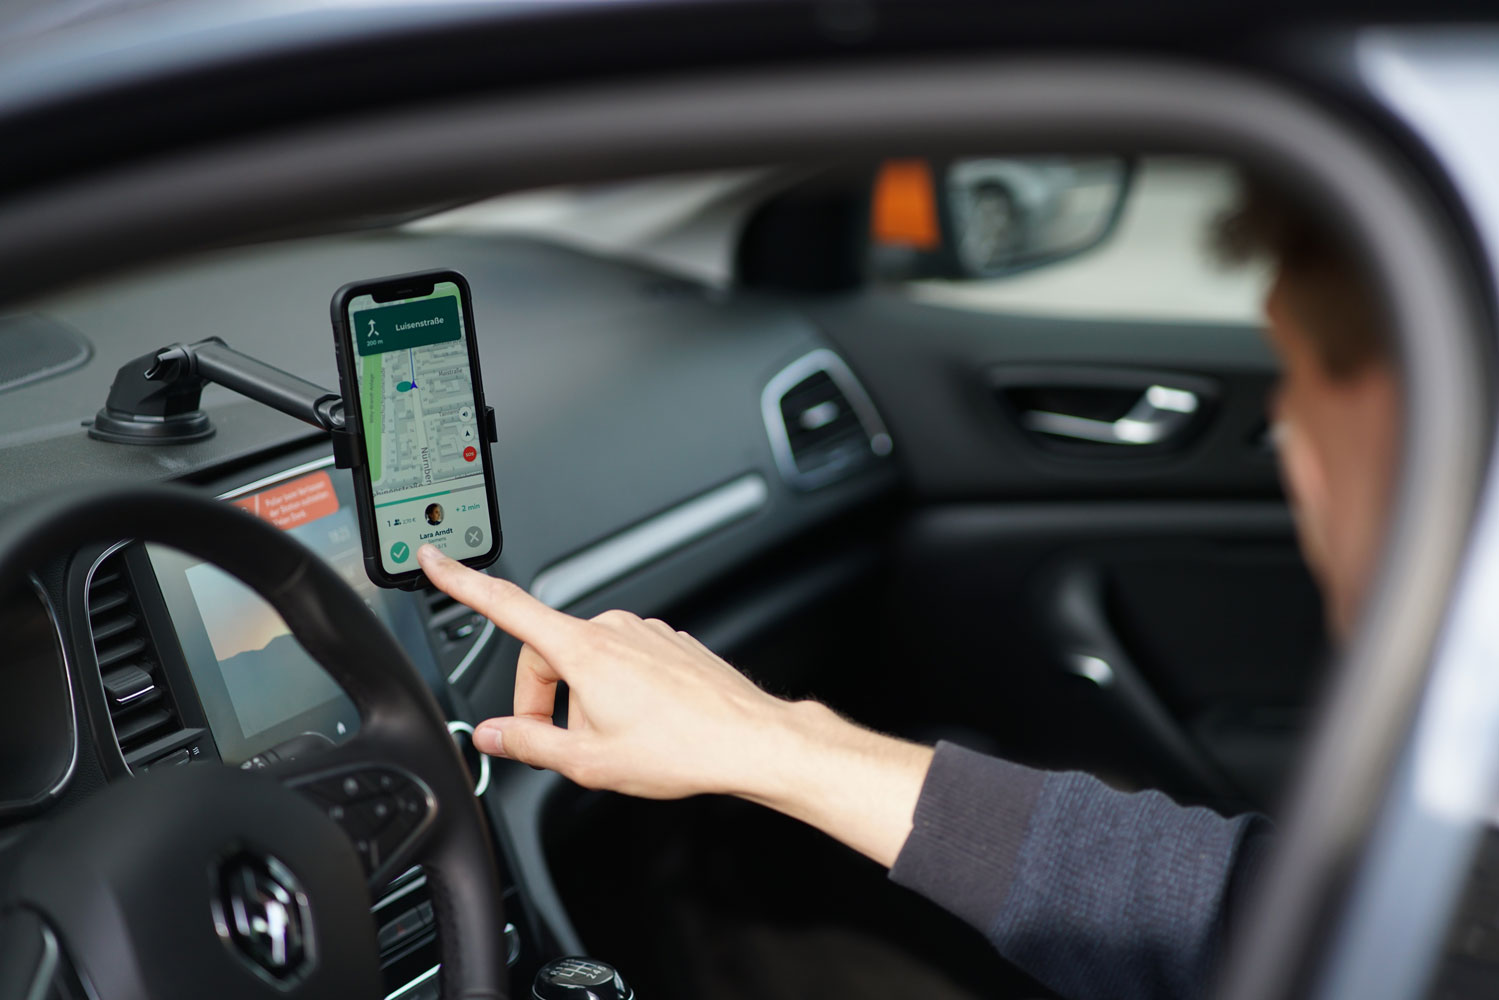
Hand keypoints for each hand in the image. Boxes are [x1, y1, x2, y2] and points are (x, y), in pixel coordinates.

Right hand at [418, 544, 934, 865]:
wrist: (748, 740)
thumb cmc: (681, 747)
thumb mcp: (587, 761)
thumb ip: (528, 744)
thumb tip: (491, 734)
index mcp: (583, 649)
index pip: (505, 606)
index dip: (462, 583)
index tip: (435, 559)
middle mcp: (612, 629)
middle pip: (547, 655)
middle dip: (543, 700)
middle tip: (564, 746)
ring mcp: (644, 633)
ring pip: (588, 664)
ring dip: (585, 701)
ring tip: (617, 743)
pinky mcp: (668, 644)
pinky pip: (624, 665)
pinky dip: (619, 695)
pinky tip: (644, 727)